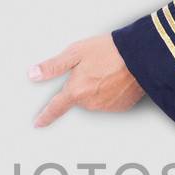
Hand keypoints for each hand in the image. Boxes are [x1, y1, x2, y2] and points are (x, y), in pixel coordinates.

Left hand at [28, 33, 144, 127]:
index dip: (46, 116)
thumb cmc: (110, 51)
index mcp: (76, 91)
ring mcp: (107, 107)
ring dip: (96, 88)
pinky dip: (110, 92)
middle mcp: (90, 103)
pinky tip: (117, 78)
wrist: (140, 56)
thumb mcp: (76, 52)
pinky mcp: (121, 107)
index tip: (39, 123)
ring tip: (108, 70)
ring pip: (93, 99)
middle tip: (94, 68)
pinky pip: (109, 101)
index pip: (56, 108)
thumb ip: (53, 66)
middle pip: (78, 98)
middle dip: (82, 85)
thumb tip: (33, 74)